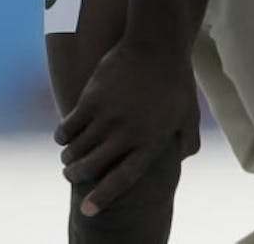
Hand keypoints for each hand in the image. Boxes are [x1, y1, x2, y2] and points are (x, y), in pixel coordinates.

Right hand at [54, 40, 200, 215]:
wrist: (158, 43)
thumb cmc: (176, 81)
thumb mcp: (190, 113)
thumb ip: (188, 141)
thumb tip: (180, 160)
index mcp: (151, 142)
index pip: (122, 180)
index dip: (102, 197)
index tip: (86, 210)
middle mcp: (127, 134)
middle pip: (91, 169)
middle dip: (77, 176)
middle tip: (72, 174)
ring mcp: (108, 117)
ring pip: (75, 150)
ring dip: (69, 157)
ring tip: (69, 157)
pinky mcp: (91, 100)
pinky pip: (67, 127)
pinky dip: (62, 136)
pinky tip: (64, 136)